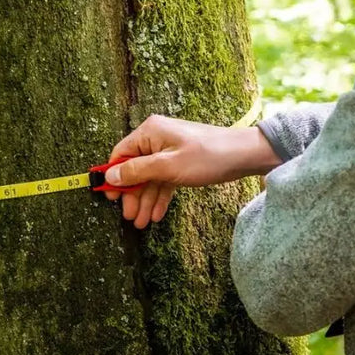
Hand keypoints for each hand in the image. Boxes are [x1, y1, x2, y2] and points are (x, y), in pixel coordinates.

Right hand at [101, 113, 282, 228]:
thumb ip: (137, 171)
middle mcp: (156, 138)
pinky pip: (164, 179)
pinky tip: (157, 214)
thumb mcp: (167, 167)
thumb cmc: (206, 157)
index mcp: (149, 132)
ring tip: (142, 223)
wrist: (243, 156)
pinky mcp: (180, 161)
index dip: (114, 176)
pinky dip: (160, 195)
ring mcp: (169, 150)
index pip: (121, 154)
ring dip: (146, 199)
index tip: (110, 197)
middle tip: (130, 217)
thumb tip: (110, 176)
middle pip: (135, 168)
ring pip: (150, 177)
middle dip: (132, 194)